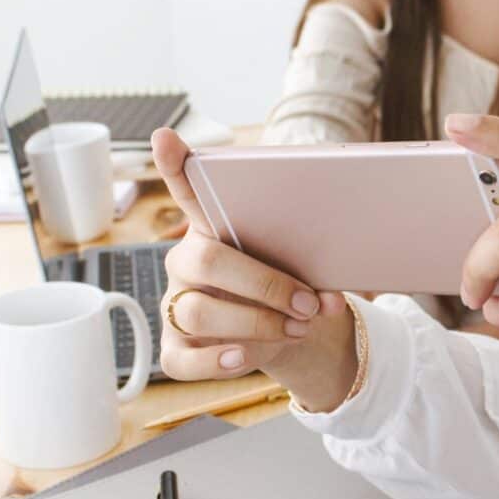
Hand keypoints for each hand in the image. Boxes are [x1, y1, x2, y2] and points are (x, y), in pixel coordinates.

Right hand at [151, 129, 356, 411]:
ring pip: (197, 311)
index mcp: (214, 228)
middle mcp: (187, 262)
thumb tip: (331, 293)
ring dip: (255, 323)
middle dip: (263, 284)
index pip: (189, 189)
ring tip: (297, 328)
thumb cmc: (291, 286)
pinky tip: (244, 357)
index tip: (166, 137)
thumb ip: (311, 263)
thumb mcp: (303, 264)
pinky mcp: (175, 347)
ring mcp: (176, 304)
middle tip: (308, 302)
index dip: (176, 165)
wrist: (292, 334)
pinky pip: (181, 359)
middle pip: (205, 261)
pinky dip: (215, 362)